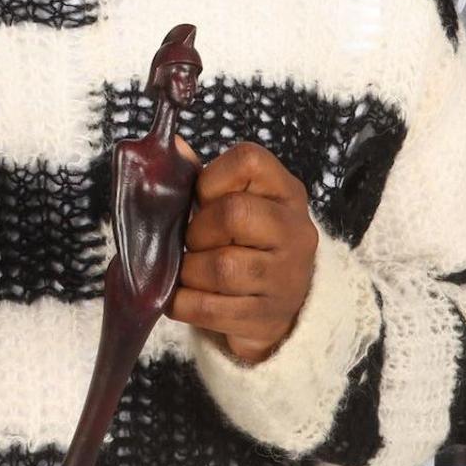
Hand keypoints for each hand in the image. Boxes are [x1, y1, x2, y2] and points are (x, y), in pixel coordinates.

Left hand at [169, 139, 318, 364]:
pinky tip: (183, 296)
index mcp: (286, 192)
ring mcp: (285, 278)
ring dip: (189, 271)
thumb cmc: (249, 246)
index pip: (248, 161)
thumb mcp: (238, 205)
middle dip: (197, 230)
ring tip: (190, 271)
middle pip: (233, 213)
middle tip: (194, 243)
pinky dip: (182, 302)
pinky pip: (208, 308)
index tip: (202, 199)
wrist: (282, 310)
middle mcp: (294, 231)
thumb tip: (171, 147)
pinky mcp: (265, 318)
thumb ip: (203, 178)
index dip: (211, 179)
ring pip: (221, 267)